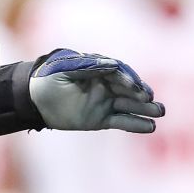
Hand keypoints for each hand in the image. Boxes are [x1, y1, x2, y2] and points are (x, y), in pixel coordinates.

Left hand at [30, 49, 164, 132]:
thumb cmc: (47, 78)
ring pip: (129, 106)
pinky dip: (135, 124)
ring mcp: (104, 103)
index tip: (134, 86)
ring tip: (160, 112)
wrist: (32, 99)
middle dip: (141, 94)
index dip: (127, 79)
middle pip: (128, 89)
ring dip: (145, 109)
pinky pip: (121, 121)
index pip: (118, 73)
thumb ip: (88, 66)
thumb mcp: (64, 68)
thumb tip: (113, 65)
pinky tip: (150, 127)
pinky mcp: (100, 119)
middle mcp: (106, 86)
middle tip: (150, 98)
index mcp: (99, 70)